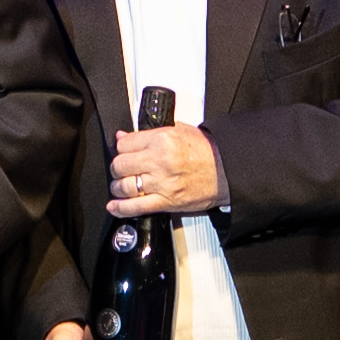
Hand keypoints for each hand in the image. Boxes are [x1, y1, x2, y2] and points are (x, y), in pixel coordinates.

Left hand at [104, 123, 224, 221]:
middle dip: (117, 168)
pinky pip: (137, 207)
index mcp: (161, 140)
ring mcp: (162, 183)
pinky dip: (122, 208)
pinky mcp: (167, 202)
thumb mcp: (178, 130)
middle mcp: (159, 161)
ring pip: (124, 186)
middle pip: (120, 165)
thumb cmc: (206, 150)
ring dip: (117, 187)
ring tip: (119, 186)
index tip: (122, 151)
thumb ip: (149, 133)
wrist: (225, 170)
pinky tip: (114, 207)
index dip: (120, 148)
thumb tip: (124, 137)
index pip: (124, 144)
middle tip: (120, 169)